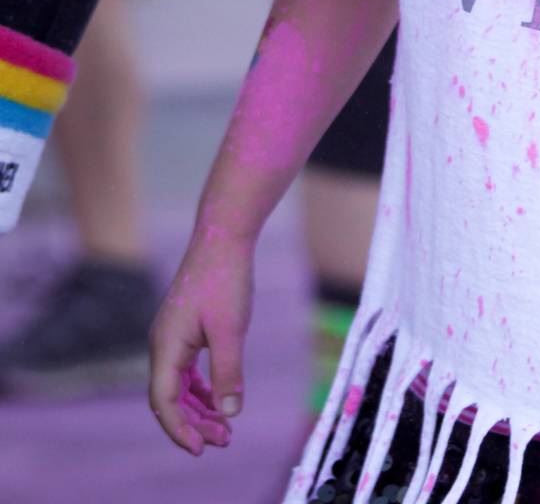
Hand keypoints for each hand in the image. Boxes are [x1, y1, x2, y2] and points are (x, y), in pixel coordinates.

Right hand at [149, 228, 254, 455]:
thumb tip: (229, 414)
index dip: (180, 429)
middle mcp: (162, 343)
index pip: (164, 401)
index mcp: (165, 345)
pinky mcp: (185, 328)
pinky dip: (202, 388)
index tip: (202, 449)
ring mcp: (172, 335)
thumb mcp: (230, 329)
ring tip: (224, 429)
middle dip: (193, 423)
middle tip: (223, 441)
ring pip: (179, 385)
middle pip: (170, 398)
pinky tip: (219, 399)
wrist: (223, 235)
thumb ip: (228, 372)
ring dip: (199, 408)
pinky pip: (187, 369)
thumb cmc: (225, 278)